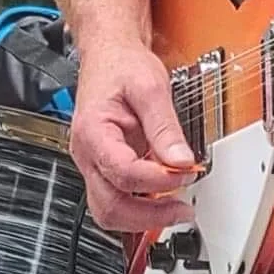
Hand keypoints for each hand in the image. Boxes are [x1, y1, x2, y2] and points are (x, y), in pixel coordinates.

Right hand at [69, 42, 198, 234]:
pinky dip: (140, 205)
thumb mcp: (150, 87)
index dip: (157, 179)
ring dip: (143, 218)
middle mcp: (87, 154)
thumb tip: (182, 160)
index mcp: (93, 132)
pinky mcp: (106, 166)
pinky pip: (118, 197)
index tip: (186, 173)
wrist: (110, 54)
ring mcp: (95, 163)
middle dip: (149, 216)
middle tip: (182, 210)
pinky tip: (163, 199)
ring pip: (110, 210)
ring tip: (175, 210)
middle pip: (110, 206)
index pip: (123, 172)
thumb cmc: (122, 66)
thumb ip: (165, 126)